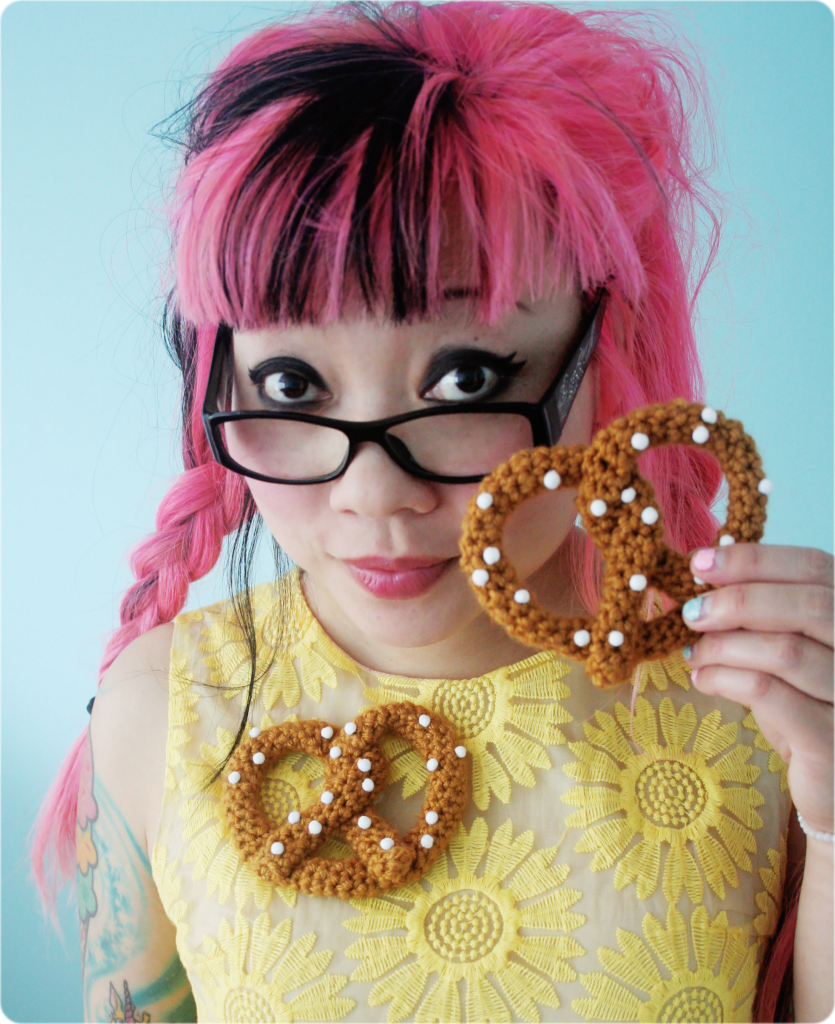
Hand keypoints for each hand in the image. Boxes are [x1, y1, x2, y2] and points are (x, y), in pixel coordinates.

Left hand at [681, 543, 834, 837]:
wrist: (832, 782)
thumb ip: (756, 615)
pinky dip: (726, 679)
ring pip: (786, 650)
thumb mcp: (782, 651)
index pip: (814, 567)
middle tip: (693, 612)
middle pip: (809, 605)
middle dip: (738, 600)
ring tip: (694, 652)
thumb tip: (699, 575)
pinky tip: (703, 679)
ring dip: (724, 646)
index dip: (755, 559)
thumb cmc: (803, 705)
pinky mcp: (831, 739)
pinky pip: (770, 694)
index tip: (701, 562)